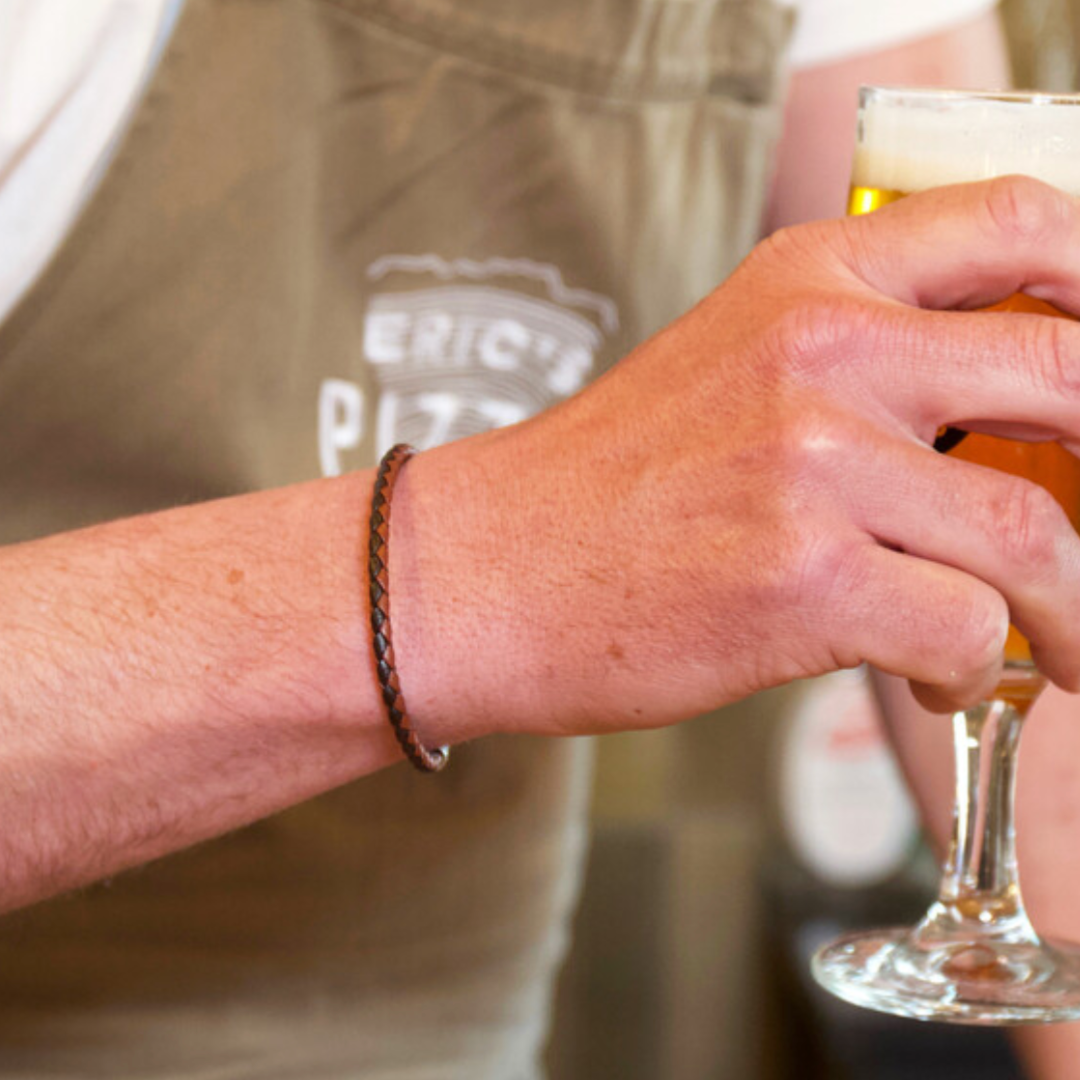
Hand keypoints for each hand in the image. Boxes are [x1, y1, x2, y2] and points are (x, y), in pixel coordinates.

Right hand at [392, 177, 1079, 742]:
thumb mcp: (726, 368)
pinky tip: (927, 675)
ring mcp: (813, 463)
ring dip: (1062, 613)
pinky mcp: (801, 580)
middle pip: (1066, 376)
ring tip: (1040, 646)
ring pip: (1031, 535)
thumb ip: (851, 364)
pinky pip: (964, 629)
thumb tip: (992, 421)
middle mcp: (820, 350)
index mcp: (804, 281)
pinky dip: (968, 668)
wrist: (483, 572)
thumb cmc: (600, 487)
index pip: (1014, 225)